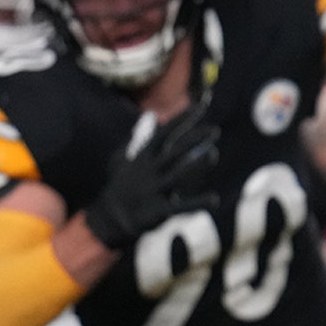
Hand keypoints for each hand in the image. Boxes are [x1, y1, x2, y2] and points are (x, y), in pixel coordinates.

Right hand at [84, 102, 220, 249]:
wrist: (111, 218)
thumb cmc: (121, 186)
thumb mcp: (123, 159)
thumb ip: (138, 138)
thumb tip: (150, 116)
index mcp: (143, 158)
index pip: (165, 133)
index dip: (182, 120)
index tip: (200, 107)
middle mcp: (149, 171)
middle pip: (173, 152)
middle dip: (193, 140)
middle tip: (214, 130)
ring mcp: (153, 190)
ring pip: (176, 175)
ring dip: (196, 165)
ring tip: (214, 155)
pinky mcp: (158, 210)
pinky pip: (180, 206)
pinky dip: (197, 203)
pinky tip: (214, 199)